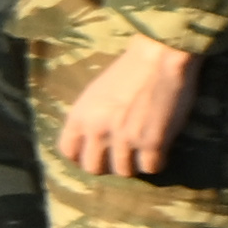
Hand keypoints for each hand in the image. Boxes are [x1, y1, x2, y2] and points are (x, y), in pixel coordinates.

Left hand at [50, 42, 198, 178]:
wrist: (159, 55)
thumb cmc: (129, 69)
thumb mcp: (95, 93)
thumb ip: (89, 118)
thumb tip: (91, 143)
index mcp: (80, 116)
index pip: (68, 151)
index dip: (81, 156)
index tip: (95, 154)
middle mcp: (98, 130)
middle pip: (93, 168)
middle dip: (107, 165)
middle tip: (121, 156)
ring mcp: (125, 138)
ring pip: (124, 171)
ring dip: (134, 163)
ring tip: (143, 150)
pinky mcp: (152, 142)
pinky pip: (151, 168)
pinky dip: (157, 161)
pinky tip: (160, 149)